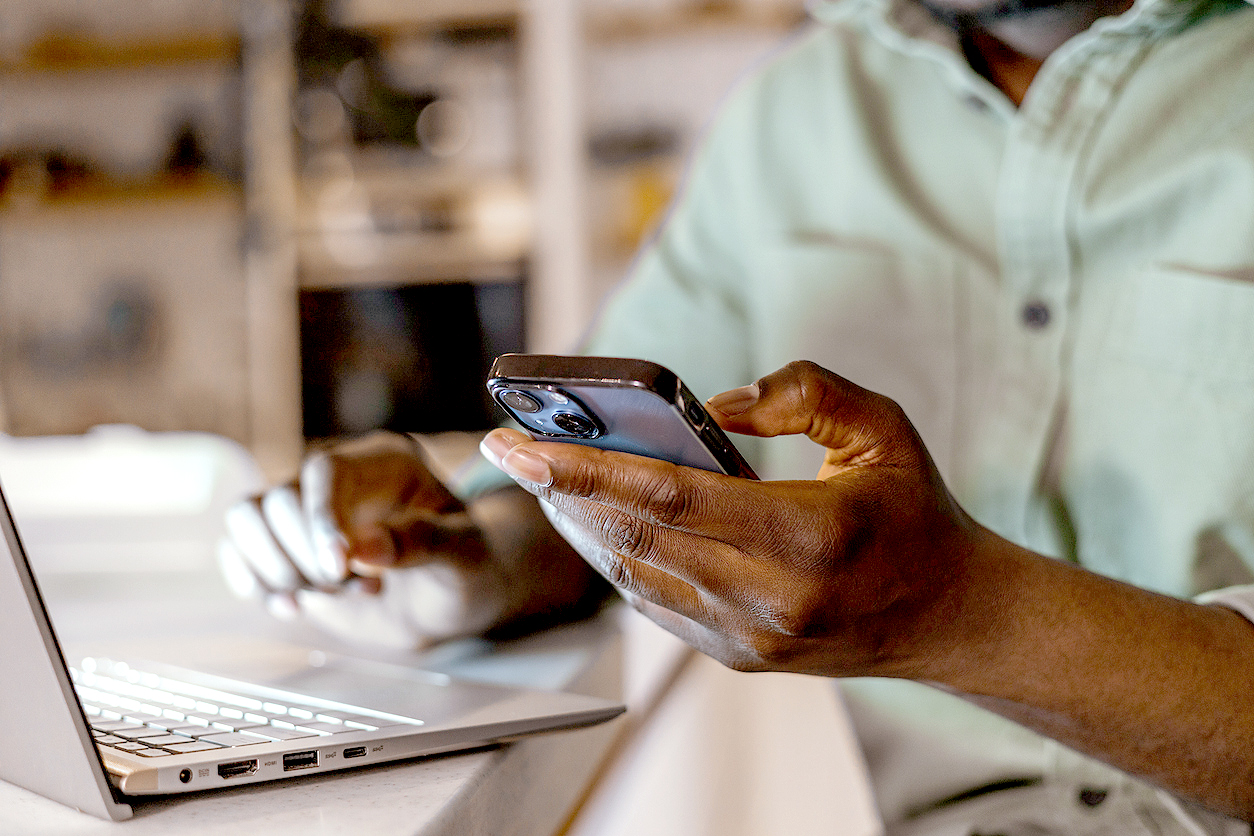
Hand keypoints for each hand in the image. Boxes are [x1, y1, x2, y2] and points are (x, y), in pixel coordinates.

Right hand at [217, 431, 594, 648]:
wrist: (456, 597)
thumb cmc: (469, 568)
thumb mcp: (465, 556)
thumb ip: (422, 543)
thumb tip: (363, 546)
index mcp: (386, 463)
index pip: (327, 472)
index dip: (321, 520)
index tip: (337, 569)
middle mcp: (340, 478)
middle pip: (278, 498)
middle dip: (304, 557)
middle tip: (349, 587)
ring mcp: (308, 511)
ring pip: (247, 516)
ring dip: (276, 568)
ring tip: (328, 594)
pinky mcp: (287, 546)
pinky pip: (239, 547)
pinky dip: (254, 581)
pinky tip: (294, 608)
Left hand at [479, 360, 982, 677]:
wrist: (949, 617)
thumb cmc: (915, 514)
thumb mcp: (883, 430)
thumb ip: (806, 392)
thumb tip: (718, 404)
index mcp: (807, 537)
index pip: (669, 497)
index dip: (587, 468)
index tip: (523, 443)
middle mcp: (769, 599)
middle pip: (634, 536)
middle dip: (559, 491)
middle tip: (504, 448)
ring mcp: (748, 638)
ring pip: (634, 573)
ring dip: (578, 524)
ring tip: (537, 477)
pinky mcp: (737, 656)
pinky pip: (655, 601)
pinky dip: (615, 558)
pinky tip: (588, 521)